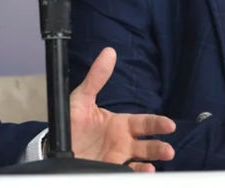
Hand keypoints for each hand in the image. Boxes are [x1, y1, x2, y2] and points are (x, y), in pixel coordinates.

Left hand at [70, 47, 175, 171]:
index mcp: (120, 124)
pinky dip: (137, 172)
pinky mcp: (109, 169)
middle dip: (159, 146)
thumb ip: (96, 77)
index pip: (144, 123)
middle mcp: (123, 141)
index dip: (157, 123)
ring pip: (142, 159)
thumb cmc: (72, 121)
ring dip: (153, 160)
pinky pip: (127, 172)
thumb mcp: (82, 97)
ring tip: (162, 157)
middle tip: (168, 149)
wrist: (56, 145)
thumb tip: (109, 52)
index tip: (169, 124)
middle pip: (148, 144)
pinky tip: (143, 169)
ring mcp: (118, 157)